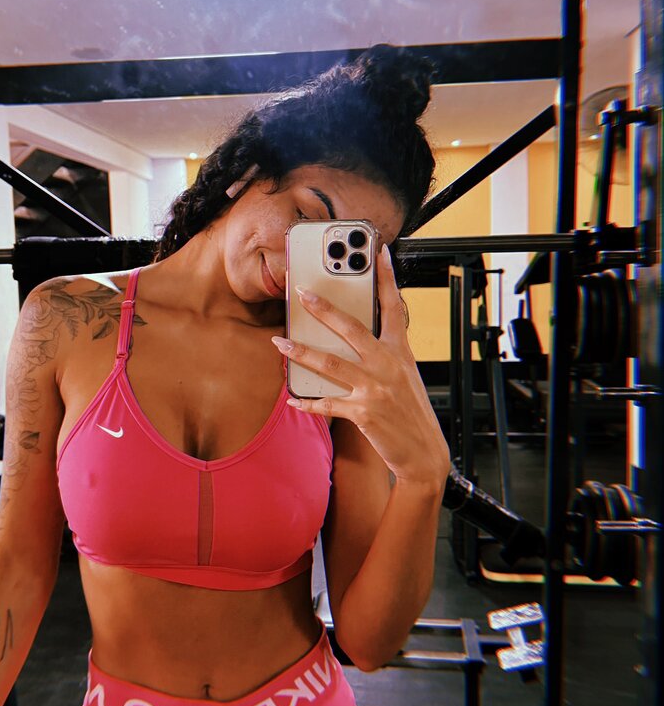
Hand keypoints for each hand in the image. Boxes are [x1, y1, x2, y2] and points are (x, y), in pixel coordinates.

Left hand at [272, 243, 450, 487]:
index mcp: (401, 351)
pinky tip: (292, 399)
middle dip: (324, 309)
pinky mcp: (363, 413)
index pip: (394, 306)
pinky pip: (327, 404)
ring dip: (300, 352)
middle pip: (351, 328)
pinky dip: (307, 402)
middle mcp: (388, 365)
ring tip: (279, 342)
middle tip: (301, 293)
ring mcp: (375, 389)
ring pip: (330, 363)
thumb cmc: (412, 413)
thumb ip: (384, 354)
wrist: (425, 454)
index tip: (379, 252)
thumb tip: (358, 338)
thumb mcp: (405, 376)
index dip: (387, 277)